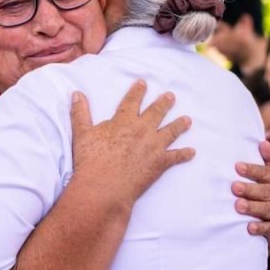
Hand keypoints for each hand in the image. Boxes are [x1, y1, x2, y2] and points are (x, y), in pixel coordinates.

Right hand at [70, 80, 193, 211]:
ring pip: (171, 131)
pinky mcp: (160, 163)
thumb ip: (80, 113)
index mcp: (124, 120)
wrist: (104, 187)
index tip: (143, 83)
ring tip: (187, 120)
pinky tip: (192, 152)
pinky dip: (185, 155)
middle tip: (171, 96)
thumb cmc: (91, 161)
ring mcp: (154, 146)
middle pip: (157, 112)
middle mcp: (142, 130)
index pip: (132, 101)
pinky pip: (176, 157)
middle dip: (164, 103)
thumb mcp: (82, 134)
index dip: (138, 91)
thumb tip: (77, 94)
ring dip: (180, 125)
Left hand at [233, 141, 269, 253]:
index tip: (237, 166)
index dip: (253, 170)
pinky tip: (249, 227)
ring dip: (253, 207)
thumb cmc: (269, 195)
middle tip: (234, 187)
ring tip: (238, 205)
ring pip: (268, 209)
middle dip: (250, 189)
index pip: (266, 173)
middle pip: (266, 191)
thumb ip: (268, 161)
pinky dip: (260, 228)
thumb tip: (263, 142)